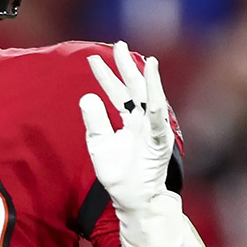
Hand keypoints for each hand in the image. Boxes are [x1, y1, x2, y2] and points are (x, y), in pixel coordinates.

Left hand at [79, 41, 180, 246]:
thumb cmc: (119, 176)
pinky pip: (159, 123)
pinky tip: (154, 92)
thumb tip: (87, 97)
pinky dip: (157, 106)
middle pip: (135, 89)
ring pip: (152, 100)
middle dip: (127, 67)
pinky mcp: (159, 144)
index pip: (116, 93)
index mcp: (128, 121)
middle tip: (119, 45)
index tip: (92, 59)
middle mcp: (142, 122)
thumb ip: (94, 123)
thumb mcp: (99, 146)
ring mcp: (152, 131)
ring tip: (146, 60)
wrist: (134, 201)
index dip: (105, 76)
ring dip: (149, 80)